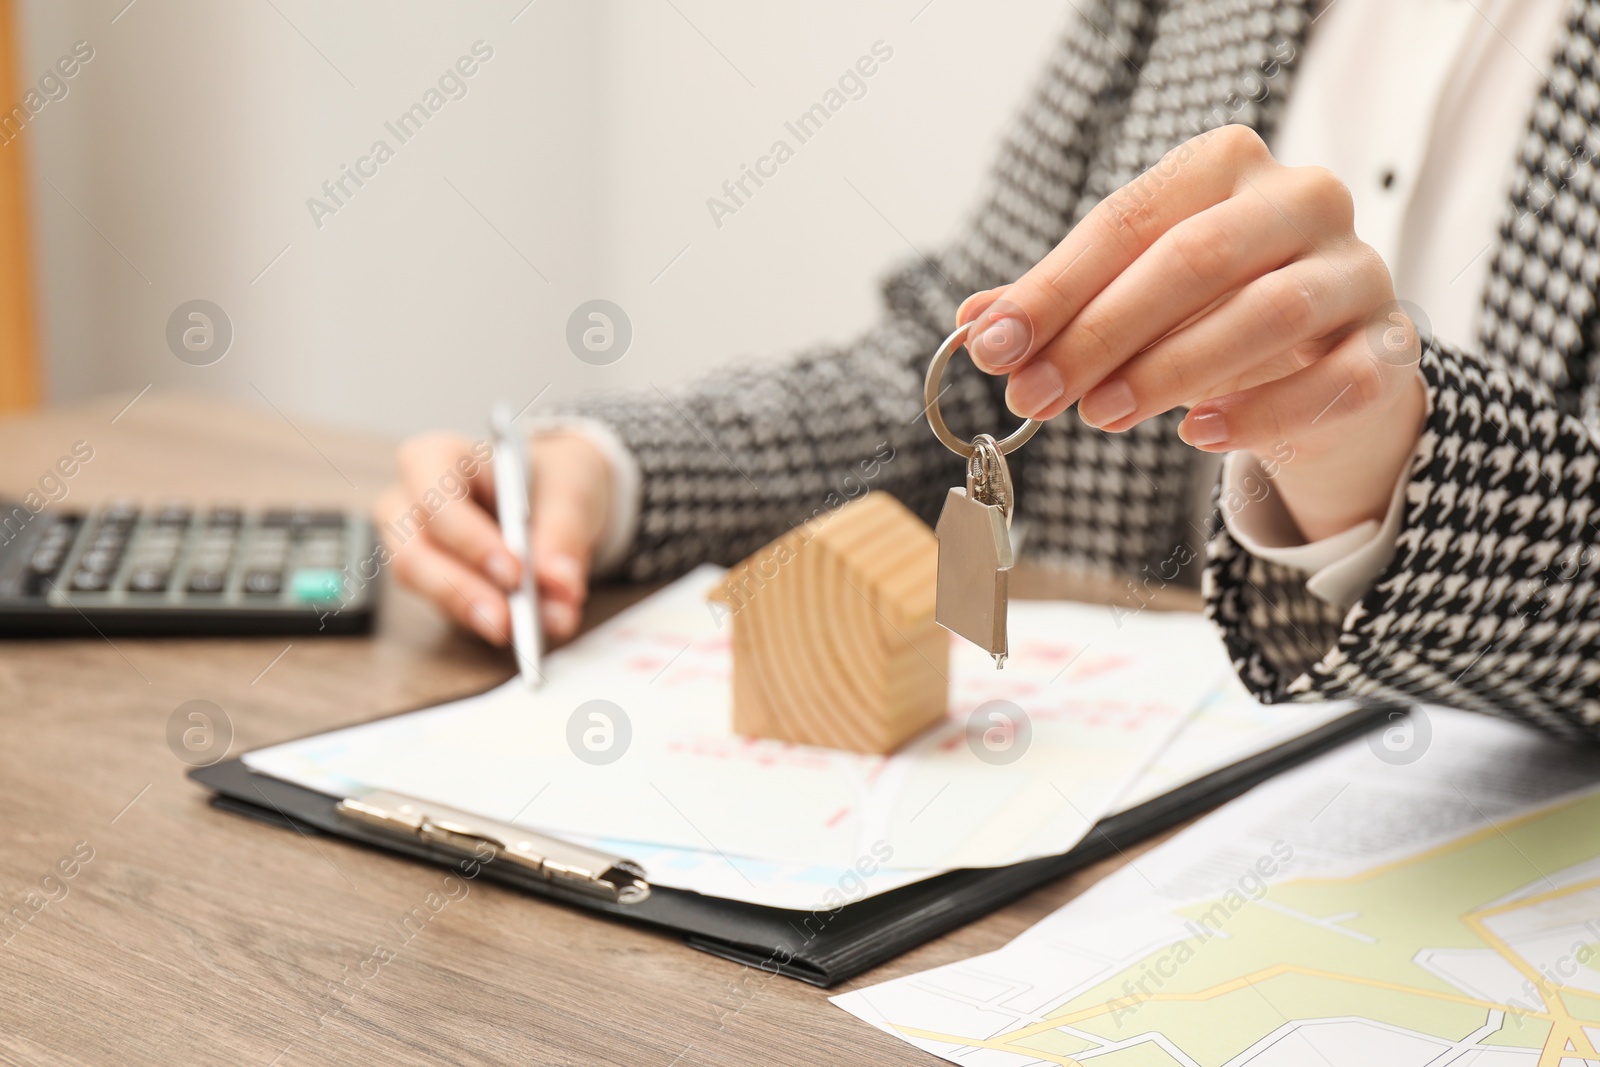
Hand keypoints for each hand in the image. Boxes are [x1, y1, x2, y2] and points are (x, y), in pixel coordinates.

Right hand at [374, 430, 612, 644]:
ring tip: (514, 630)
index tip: (514, 571)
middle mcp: (410, 501)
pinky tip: (514, 630)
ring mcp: (414, 544)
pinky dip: (479, 619)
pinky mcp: (432, 583)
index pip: (434, 496)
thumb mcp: (569, 491)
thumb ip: (564, 534)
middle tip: (509, 618)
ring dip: (467, 609)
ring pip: (420, 584)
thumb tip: (561, 584)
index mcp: (436, 458)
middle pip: (414, 550)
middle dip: (461, 587)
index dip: (469, 538)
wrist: (554, 498)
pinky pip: (444, 606)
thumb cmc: (548, 480)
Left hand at [958, 125, 1427, 541]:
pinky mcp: (1389, 346)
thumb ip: (1061, 305)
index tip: (994, 346)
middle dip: (1101, 333)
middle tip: (1035, 395)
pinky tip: (1196, 434)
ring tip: (1100, 415)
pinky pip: (1331, 380)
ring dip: (1170, 371)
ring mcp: (1356, 270)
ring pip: (1266, 312)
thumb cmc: (1212, 315)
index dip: (1053, 289)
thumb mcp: (1133, 299)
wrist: (1328, 364)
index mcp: (1227, 167)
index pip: (1128, 220)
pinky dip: (1259, 412)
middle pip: (1194, 259)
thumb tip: (974, 323)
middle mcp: (1303, 200)